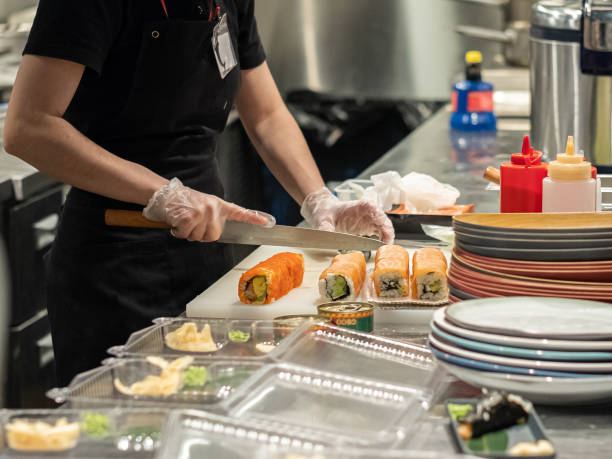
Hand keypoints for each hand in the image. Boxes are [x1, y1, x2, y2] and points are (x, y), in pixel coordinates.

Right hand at [143, 178, 272, 241]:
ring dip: (188, 233)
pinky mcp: (189, 217)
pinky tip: (177, 222)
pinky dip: (178, 232)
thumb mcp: (204, 205)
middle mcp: (213, 208)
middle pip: (213, 236)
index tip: (266, 222)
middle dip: (201, 234)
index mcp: (219, 205)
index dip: (253, 218)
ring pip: (199, 237)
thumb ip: (213, 218)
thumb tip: (215, 233)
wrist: (167, 194)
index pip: (239, 212)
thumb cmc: (185, 202)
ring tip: (184, 220)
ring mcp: (201, 212)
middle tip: (192, 224)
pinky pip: (186, 235)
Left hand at [301, 187, 394, 243]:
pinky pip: (380, 234)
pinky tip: (382, 248)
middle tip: (386, 241)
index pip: (371, 207)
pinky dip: (383, 240)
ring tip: (385, 247)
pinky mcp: (368, 229)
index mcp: (357, 206)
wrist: (324, 213)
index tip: (379, 221)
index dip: (377, 213)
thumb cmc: (325, 212)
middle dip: (386, 229)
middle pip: (381, 218)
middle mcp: (366, 213)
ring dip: (387, 236)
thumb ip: (325, 227)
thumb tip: (327, 235)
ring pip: (383, 227)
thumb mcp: (323, 219)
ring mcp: (368, 221)